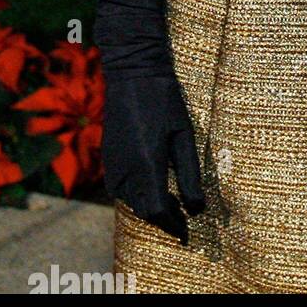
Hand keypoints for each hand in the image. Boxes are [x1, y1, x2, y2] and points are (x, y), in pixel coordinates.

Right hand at [101, 71, 205, 241]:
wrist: (133, 75)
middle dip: (164, 220)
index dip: (173, 225)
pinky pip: (124, 190)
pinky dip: (141, 195)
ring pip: (132, 203)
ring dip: (152, 208)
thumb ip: (189, 174)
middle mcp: (123, 172)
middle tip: (186, 220)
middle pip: (143, 211)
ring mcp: (112, 167)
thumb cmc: (164, 101)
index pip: (157, 212)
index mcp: (145, 165)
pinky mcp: (109, 161)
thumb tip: (197, 209)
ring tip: (175, 205)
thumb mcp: (184, 136)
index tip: (188, 232)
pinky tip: (158, 186)